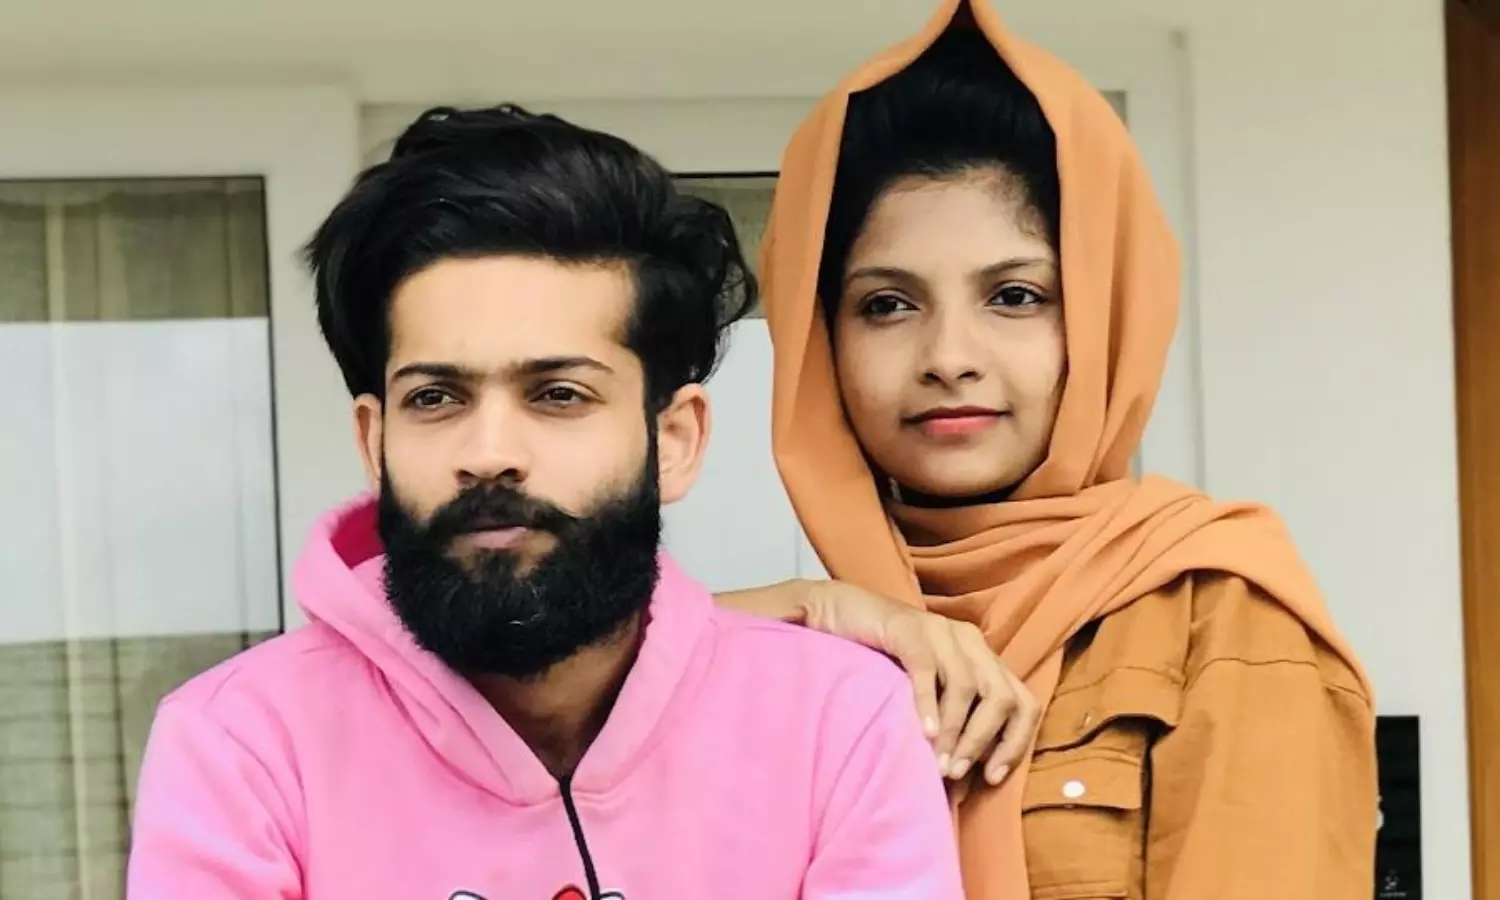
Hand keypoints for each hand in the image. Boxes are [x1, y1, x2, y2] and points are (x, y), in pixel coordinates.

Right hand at [804, 579, 1037, 785]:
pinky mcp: (909, 628)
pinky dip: (927, 703)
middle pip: (1003, 696)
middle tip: (956, 773)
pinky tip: (922, 731)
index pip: (1024, 702)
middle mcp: (970, 641)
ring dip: (956, 731)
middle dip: (984, 742)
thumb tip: (960, 787)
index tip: (990, 778)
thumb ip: (949, 727)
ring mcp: (941, 631)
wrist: (840, 612)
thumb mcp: (928, 696)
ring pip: (968, 686)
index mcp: (982, 658)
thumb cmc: (883, 663)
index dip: (1015, 743)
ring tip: (938, 764)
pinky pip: (926, 668)